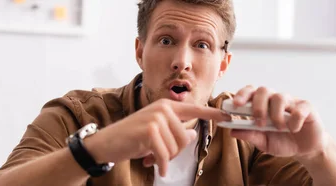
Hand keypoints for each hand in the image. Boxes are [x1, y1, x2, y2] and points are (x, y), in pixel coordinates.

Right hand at [83, 99, 230, 176]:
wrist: (107, 143)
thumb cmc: (133, 139)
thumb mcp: (158, 134)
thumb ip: (177, 132)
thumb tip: (192, 135)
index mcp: (167, 107)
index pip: (195, 110)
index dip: (213, 114)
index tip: (228, 116)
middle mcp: (163, 108)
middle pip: (185, 138)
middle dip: (173, 152)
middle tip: (157, 154)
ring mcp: (156, 118)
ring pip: (176, 147)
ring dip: (164, 157)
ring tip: (150, 154)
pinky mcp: (149, 130)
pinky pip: (164, 153)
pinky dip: (161, 164)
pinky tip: (154, 166)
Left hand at [230, 85, 328, 158]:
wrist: (305, 150)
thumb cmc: (283, 142)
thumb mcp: (264, 143)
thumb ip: (250, 136)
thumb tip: (232, 131)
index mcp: (263, 105)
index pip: (250, 92)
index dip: (242, 95)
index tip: (235, 105)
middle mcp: (276, 100)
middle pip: (263, 90)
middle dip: (258, 106)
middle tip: (259, 122)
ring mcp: (292, 102)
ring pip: (280, 97)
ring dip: (276, 115)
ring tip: (279, 128)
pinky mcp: (307, 107)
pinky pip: (299, 108)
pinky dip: (295, 120)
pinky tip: (295, 129)